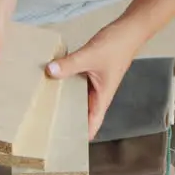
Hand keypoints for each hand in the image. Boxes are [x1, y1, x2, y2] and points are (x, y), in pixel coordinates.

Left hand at [44, 21, 140, 138]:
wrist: (130, 29)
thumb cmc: (117, 46)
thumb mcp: (90, 55)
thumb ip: (70, 64)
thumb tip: (49, 71)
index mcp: (102, 98)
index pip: (92, 124)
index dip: (80, 136)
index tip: (64, 145)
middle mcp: (98, 94)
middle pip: (82, 114)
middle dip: (67, 122)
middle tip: (47, 129)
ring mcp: (94, 84)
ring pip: (77, 99)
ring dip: (65, 103)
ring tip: (44, 110)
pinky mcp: (90, 73)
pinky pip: (75, 85)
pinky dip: (65, 86)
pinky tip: (52, 84)